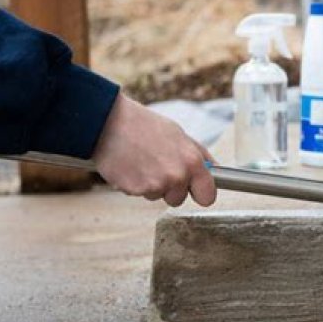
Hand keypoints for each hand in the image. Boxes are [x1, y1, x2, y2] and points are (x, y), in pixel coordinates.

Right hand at [93, 93, 216, 206]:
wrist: (107, 121)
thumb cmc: (144, 125)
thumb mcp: (179, 135)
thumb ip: (199, 155)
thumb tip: (215, 169)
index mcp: (192, 162)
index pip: (208, 197)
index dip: (200, 193)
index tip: (194, 189)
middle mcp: (177, 176)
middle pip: (178, 199)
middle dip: (170, 188)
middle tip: (157, 165)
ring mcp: (155, 185)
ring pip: (157, 196)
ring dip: (150, 185)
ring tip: (141, 161)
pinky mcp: (135, 190)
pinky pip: (138, 194)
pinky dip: (134, 183)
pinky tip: (129, 165)